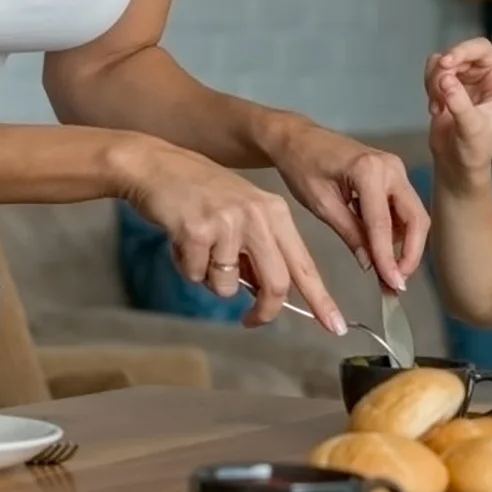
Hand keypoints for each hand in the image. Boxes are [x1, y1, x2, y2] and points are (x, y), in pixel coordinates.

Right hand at [121, 140, 344, 333]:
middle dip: (263, 312)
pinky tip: (179, 239)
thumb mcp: (241, 213)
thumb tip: (263, 292)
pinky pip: (195, 274)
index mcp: (274, 212)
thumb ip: (258, 250)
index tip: (336, 326)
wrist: (155, 165)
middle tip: (250, 320)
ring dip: (209, 279)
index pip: (304, 264)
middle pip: (275, 285)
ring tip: (197, 248)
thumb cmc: (198, 194)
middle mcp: (257, 216)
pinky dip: (184, 266)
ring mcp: (228, 223)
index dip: (321, 300)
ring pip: (227, 286)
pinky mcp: (197, 231)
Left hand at [263, 120, 427, 293]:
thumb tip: (371, 266)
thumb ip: (351, 234)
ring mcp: (396, 169)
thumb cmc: (302, 167)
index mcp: (369, 171)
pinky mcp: (394, 174)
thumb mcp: (322, 205)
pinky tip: (383, 250)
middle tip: (396, 282)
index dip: (388, 257)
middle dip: (410, 254)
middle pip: (416, 218)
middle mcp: (391, 167)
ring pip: (414, 215)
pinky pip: (404, 208)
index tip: (392, 285)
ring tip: (388, 272)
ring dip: (406, 245)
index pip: (383, 223)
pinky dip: (398, 231)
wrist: (297, 138)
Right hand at [425, 0, 491, 176]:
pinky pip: (434, 66)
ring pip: (450, 56)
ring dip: (439, 76)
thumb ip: (459, 104)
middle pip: (475, 46)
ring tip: (439, 103)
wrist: (454, 161)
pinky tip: (435, 106)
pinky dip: (429, 83)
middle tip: (445, 70)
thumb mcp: (471, 129)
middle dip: (458, 55)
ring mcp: (468, 75)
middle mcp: (490, 72)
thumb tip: (445, 78)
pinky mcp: (448, 80)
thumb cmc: (473, 149)